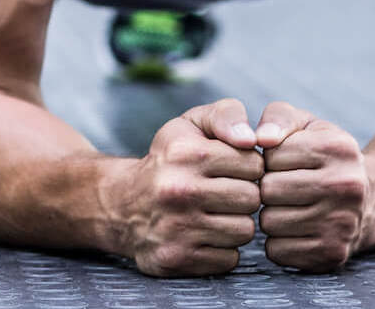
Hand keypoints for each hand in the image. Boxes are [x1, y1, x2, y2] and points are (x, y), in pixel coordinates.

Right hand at [108, 98, 263, 276]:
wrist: (120, 204)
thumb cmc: (168, 160)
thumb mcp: (190, 124)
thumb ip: (227, 114)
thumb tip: (252, 139)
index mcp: (186, 153)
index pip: (254, 165)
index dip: (248, 168)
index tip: (230, 170)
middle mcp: (179, 190)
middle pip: (252, 199)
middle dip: (243, 196)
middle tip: (223, 193)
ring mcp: (177, 228)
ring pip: (244, 231)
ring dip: (234, 223)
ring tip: (214, 214)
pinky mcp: (177, 258)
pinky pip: (229, 259)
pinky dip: (222, 250)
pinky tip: (203, 235)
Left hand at [254, 102, 370, 271]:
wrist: (368, 201)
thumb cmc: (323, 157)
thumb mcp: (306, 126)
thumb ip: (278, 118)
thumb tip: (259, 139)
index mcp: (338, 147)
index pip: (271, 155)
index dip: (269, 160)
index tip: (285, 163)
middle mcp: (346, 185)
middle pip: (268, 190)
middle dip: (267, 188)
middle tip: (283, 188)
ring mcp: (342, 223)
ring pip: (269, 222)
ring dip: (270, 215)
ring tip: (290, 207)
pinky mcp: (333, 253)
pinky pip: (277, 251)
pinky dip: (278, 242)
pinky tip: (295, 229)